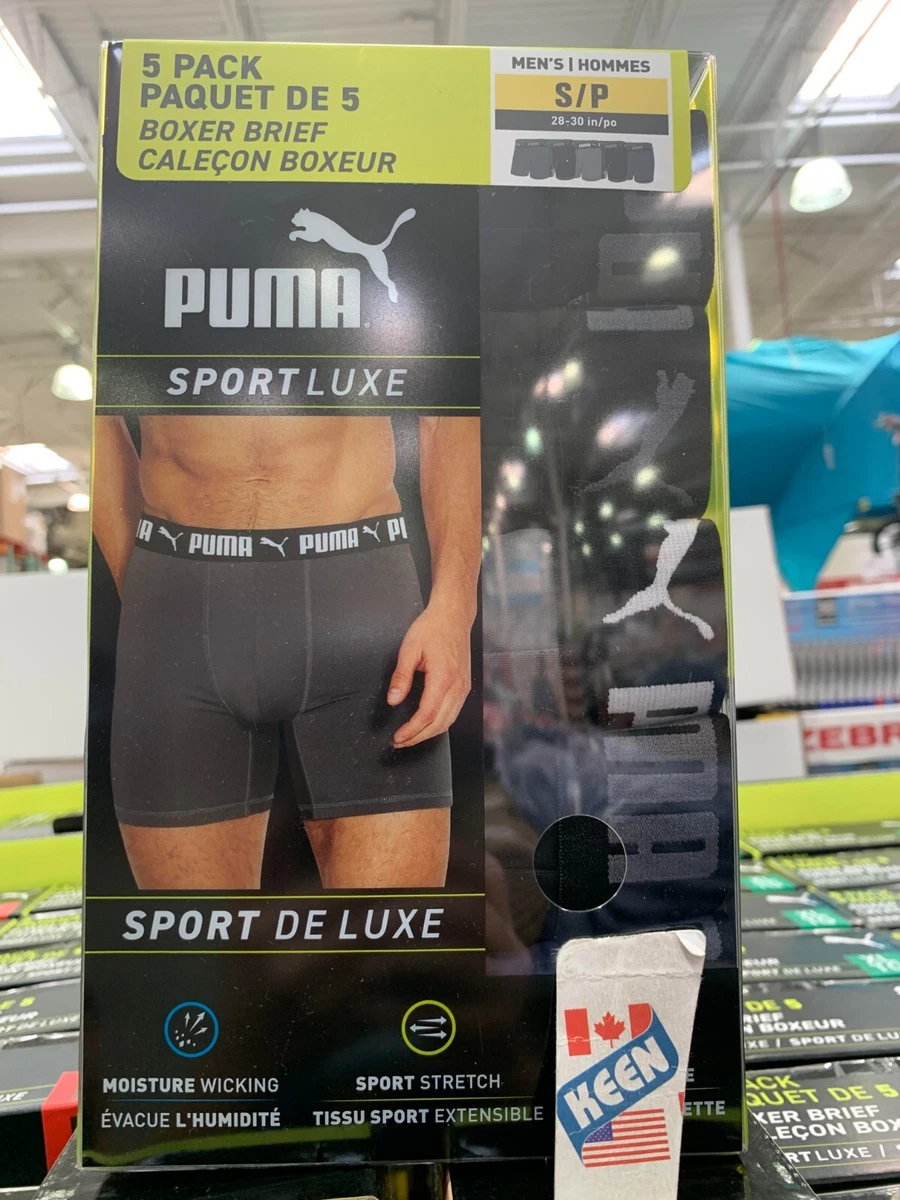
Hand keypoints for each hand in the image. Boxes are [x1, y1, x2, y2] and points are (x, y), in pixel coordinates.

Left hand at [387, 604, 471, 747]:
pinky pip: (454, 712)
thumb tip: (393, 700)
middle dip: (418, 737)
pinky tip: (427, 724)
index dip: (412, 730)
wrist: (453, 616)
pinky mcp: (464, 686)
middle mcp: (457, 686)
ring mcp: (463, 687)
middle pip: (440, 723)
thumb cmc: (432, 628)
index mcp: (443, 677)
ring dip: (429, 733)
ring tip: (411, 736)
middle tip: (400, 741)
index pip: (427, 714)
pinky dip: (440, 723)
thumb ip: (401, 677)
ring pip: (449, 721)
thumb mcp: (409, 649)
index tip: (398, 737)